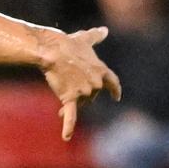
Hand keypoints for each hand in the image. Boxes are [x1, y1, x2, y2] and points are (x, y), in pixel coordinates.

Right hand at [38, 26, 121, 140]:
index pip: (112, 82)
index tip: (116, 96)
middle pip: (92, 95)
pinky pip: (70, 115)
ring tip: (60, 108)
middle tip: (69, 88)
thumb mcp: (85, 39)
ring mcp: (84, 92)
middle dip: (82, 95)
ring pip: (80, 103)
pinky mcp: (70, 98)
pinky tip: (66, 137)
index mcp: (101, 70)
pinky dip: (68, 126)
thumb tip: (104, 30)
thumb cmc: (68, 44)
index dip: (115, 90)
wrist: (52, 51)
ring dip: (73, 104)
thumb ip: (96, 37)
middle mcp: (96, 83)